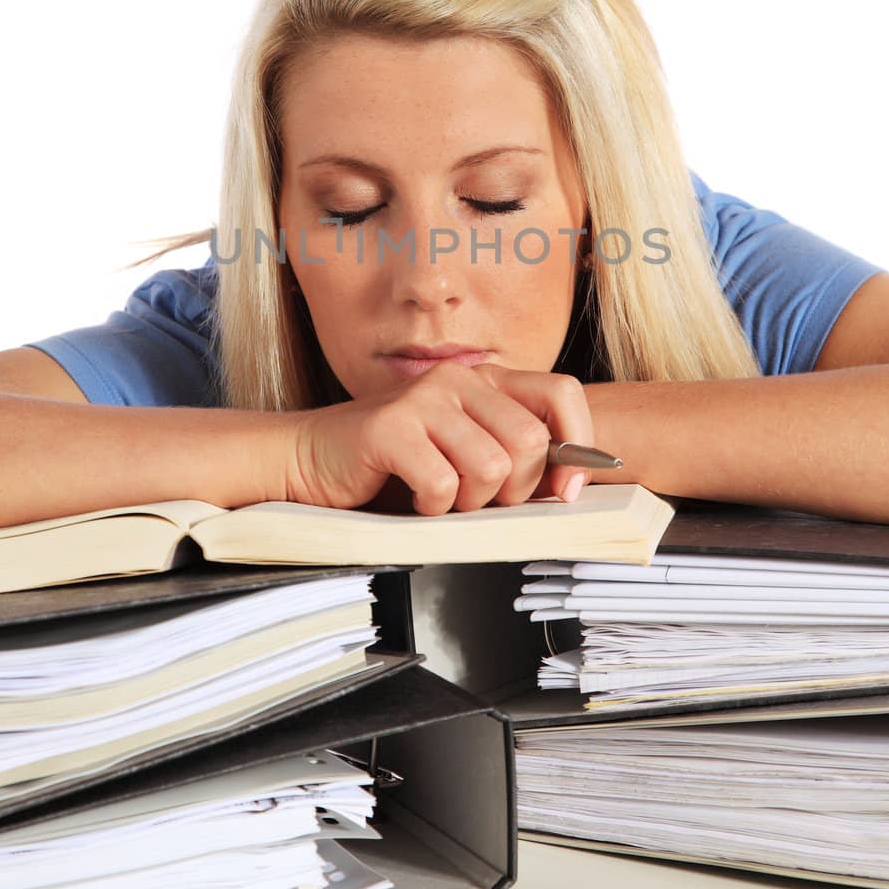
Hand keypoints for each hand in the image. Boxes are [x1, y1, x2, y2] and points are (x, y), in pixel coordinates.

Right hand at [284, 360, 593, 514]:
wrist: (310, 460)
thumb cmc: (390, 464)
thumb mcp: (464, 451)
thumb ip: (513, 454)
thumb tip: (572, 481)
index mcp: (484, 380)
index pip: (562, 393)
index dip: (578, 444)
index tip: (567, 488)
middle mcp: (457, 379)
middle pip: (532, 440)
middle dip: (516, 488)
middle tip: (479, 500)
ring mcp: (423, 399)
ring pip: (492, 466)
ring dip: (469, 502)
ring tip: (441, 496)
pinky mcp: (390, 427)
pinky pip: (442, 484)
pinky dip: (432, 508)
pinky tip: (412, 498)